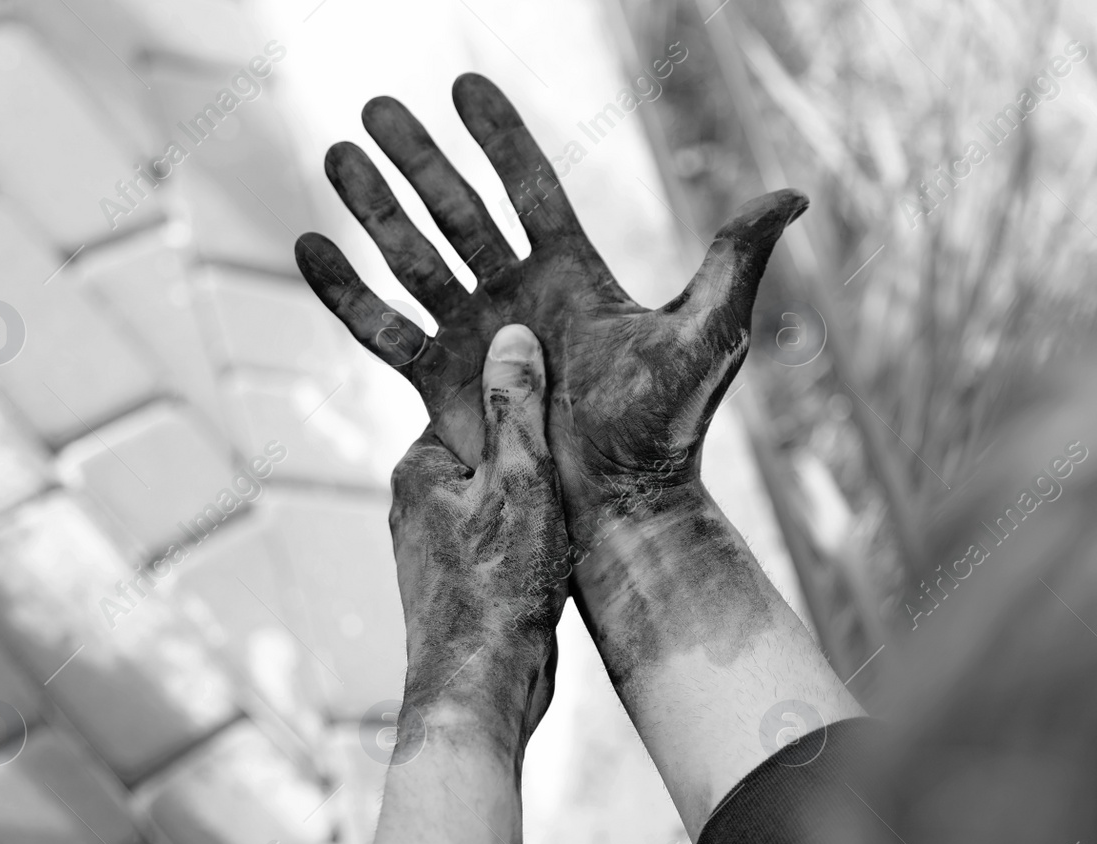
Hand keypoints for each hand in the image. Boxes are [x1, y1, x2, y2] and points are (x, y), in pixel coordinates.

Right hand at [296, 74, 805, 548]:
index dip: (498, 137)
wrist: (623, 507)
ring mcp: (475, 338)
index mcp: (572, 273)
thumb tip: (790, 194)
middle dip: (417, 159)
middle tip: (376, 108)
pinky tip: (306, 248)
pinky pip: (383, 328)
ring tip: (335, 156)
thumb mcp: (708, 336)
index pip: (528, 186)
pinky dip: (345, 292)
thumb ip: (733, 260)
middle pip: (457, 210)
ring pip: (413, 259)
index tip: (463, 84)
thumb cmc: (671, 427)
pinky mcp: (442, 384)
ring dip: (373, 209)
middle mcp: (517, 295)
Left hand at [388, 324, 567, 755]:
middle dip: (539, 460)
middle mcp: (419, 504)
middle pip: (493, 454)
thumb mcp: (521, 482)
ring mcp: (437, 548)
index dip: (529, 409)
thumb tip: (511, 336)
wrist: (479, 692)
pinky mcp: (461, 584)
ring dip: (541, 507)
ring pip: (503, 502)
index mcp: (421, 468)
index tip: (573, 412)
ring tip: (577, 519)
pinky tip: (564, 557)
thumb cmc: (498, 588)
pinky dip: (536, 544)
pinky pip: (505, 542)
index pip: (478, 409)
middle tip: (585, 467)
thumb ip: (517, 409)